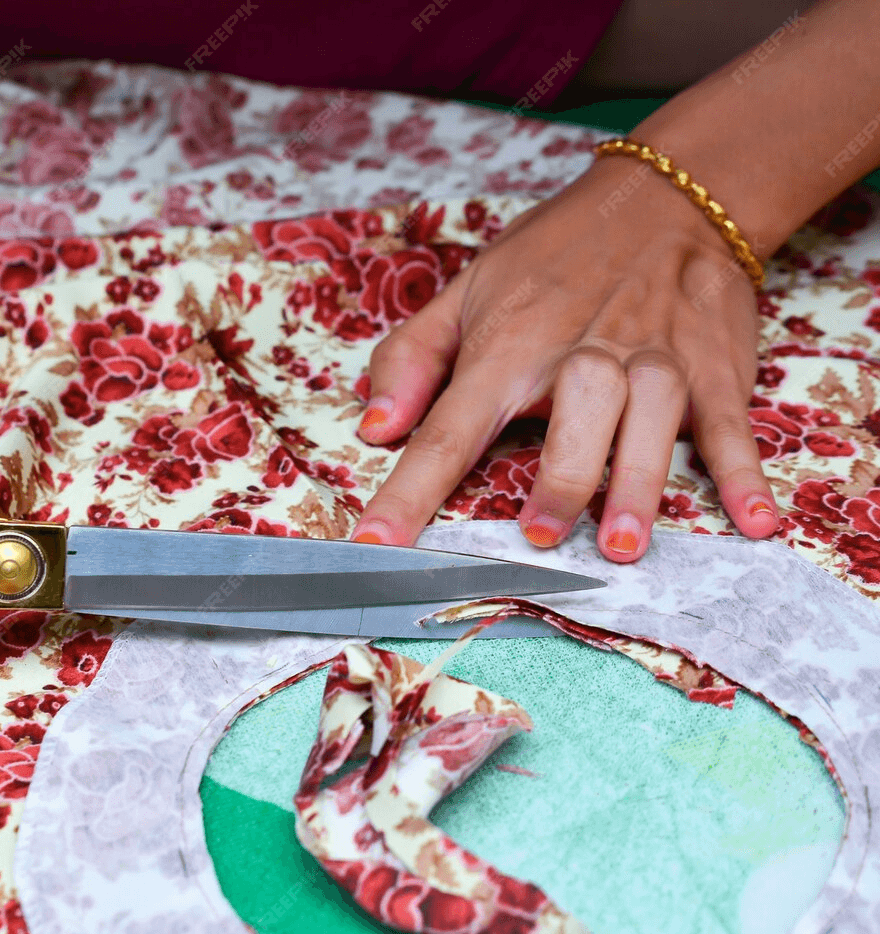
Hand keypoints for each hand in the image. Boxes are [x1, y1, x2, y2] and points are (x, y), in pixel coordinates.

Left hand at [351, 154, 778, 562]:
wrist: (667, 195)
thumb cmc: (553, 258)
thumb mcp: (465, 291)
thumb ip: (411, 359)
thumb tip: (373, 429)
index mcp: (508, 346)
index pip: (449, 425)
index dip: (409, 489)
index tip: (376, 544)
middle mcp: (584, 354)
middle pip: (574, 416)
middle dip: (557, 477)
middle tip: (536, 535)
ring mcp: (656, 360)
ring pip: (651, 419)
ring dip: (636, 482)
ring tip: (619, 545)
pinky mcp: (715, 370)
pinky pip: (731, 424)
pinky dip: (744, 472)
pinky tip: (753, 520)